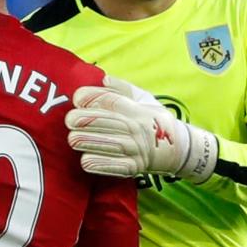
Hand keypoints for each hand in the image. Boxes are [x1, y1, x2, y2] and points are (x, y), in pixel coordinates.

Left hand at [65, 76, 217, 182]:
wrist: (177, 148)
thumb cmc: (153, 120)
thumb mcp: (144, 99)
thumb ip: (122, 88)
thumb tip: (103, 79)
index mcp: (137, 109)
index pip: (114, 101)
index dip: (93, 98)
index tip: (77, 98)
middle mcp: (138, 128)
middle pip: (110, 122)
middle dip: (86, 121)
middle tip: (69, 120)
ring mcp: (137, 149)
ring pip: (111, 144)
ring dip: (89, 142)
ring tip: (72, 139)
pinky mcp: (135, 167)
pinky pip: (117, 166)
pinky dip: (101, 164)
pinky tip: (85, 161)